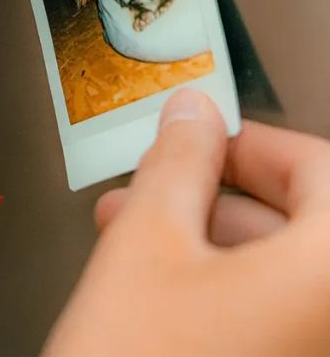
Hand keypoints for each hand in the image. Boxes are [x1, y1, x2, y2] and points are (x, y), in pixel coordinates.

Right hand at [45, 88, 329, 356]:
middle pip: (301, 227)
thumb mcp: (146, 245)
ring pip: (281, 280)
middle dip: (214, 197)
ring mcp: (315, 354)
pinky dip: (221, 295)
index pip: (321, 170)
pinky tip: (160, 288)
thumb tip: (192, 114)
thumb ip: (178, 163)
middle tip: (160, 184)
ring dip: (208, 245)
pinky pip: (272, 323)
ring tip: (136, 232)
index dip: (250, 144)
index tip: (202, 140)